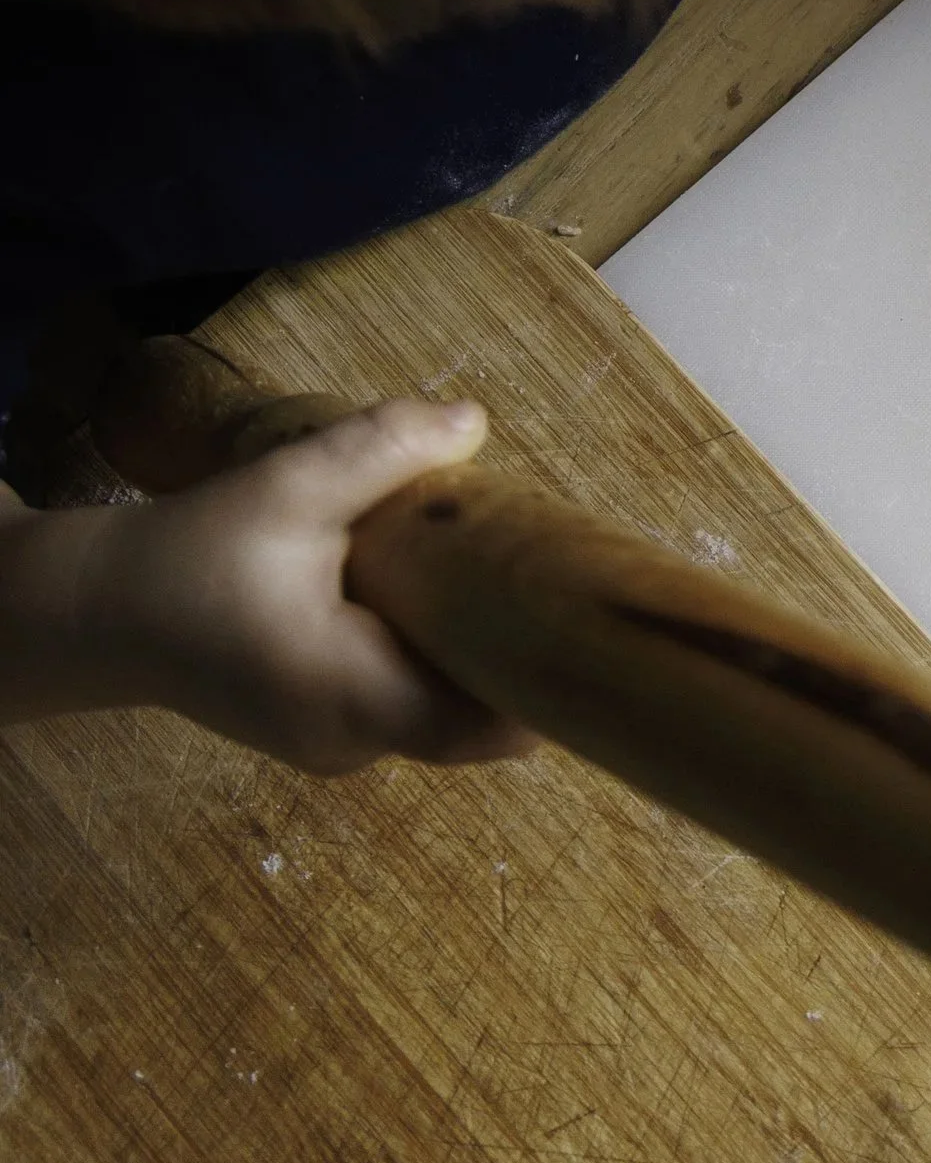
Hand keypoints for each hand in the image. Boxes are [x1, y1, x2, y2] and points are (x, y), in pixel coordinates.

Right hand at [0, 400, 531, 771]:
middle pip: (480, 720)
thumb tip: (474, 419)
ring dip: (482, 650)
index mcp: (355, 699)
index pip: (493, 725)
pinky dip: (440, 653)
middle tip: (568, 573)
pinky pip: (410, 699)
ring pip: (447, 709)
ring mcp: (340, 743)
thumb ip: (381, 450)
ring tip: (522, 572)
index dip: (554, 681)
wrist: (100, 611)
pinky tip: (455, 589)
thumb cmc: (191, 555)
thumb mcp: (287, 486)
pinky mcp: (326, 724)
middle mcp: (355, 742)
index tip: (598, 618)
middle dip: (525, 652)